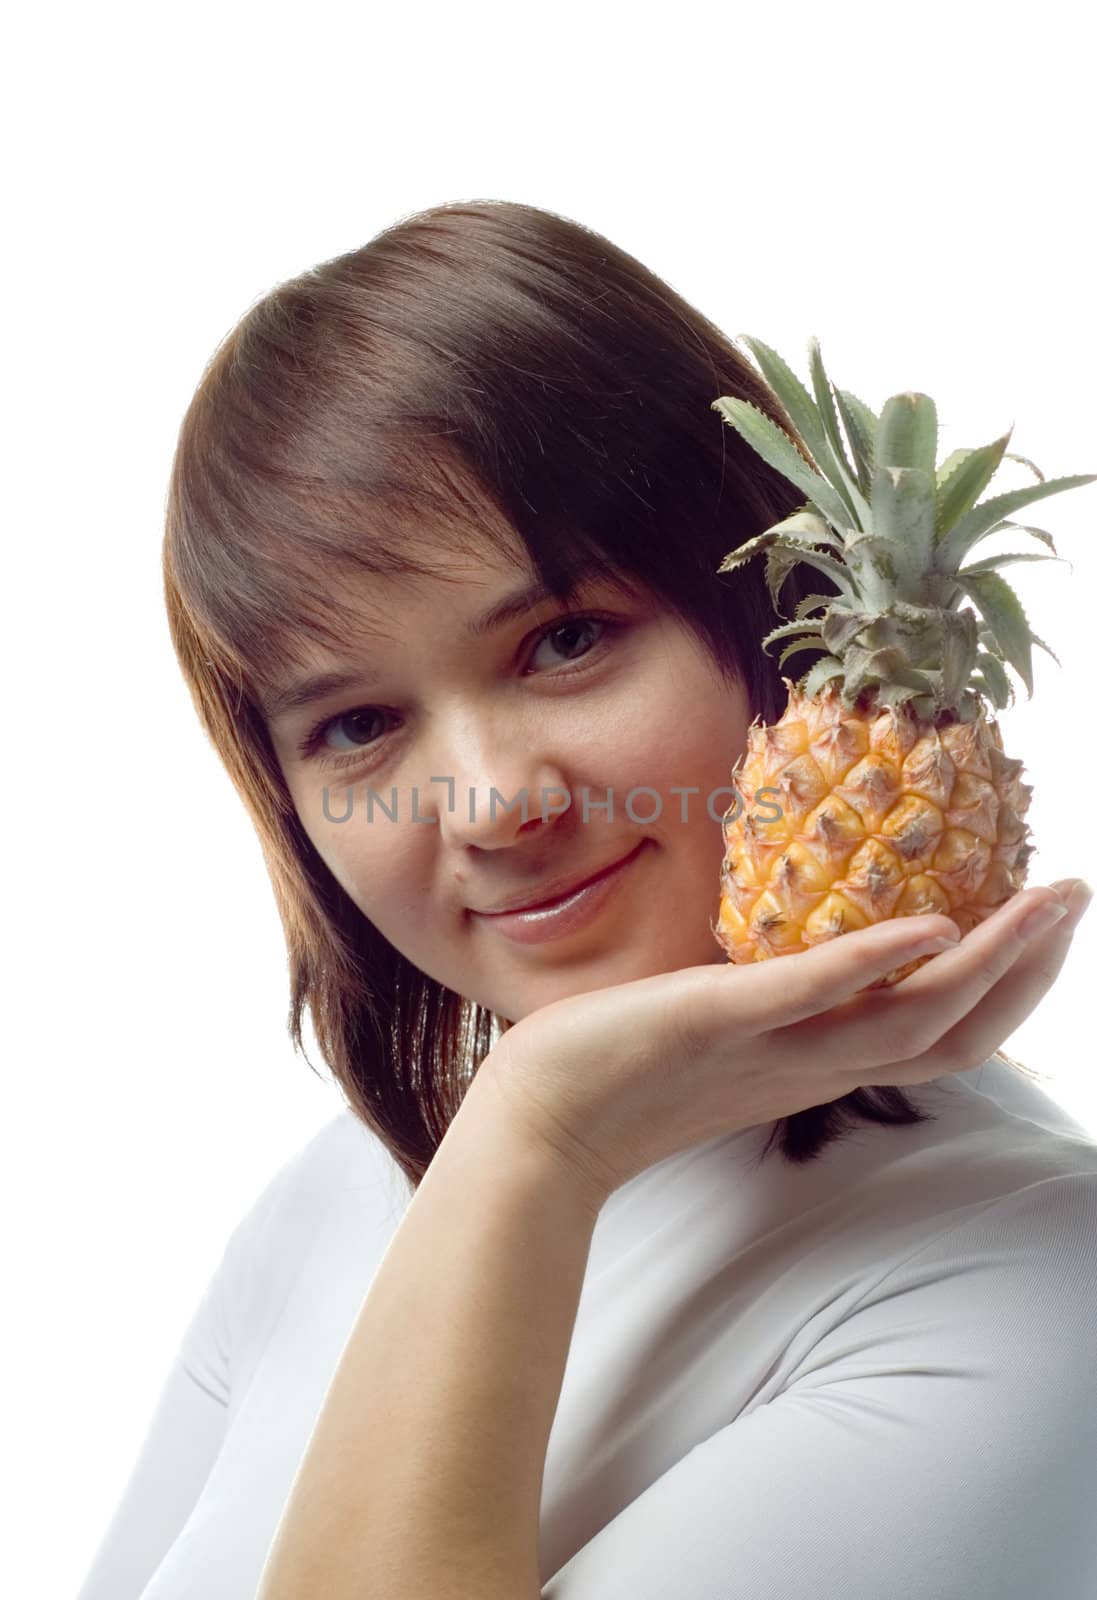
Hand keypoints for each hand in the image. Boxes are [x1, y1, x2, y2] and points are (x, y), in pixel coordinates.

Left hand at [475, 880, 1089, 1210]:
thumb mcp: (717, 1038)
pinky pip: (808, 996)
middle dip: (1026, 969)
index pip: (939, 1039)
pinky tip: (928, 928)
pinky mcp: (715, 1022)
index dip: (1005, 990)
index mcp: (815, 1068)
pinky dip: (874, 965)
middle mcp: (810, 1069)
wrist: (536, 1128)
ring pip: (907, 1020)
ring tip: (1044, 904)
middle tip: (1075, 897)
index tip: (1043, 929)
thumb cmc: (618, 1074)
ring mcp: (770, 1050)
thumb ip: (773, 1006)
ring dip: (987, 962)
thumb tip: (806, 954)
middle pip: (952, 1033)